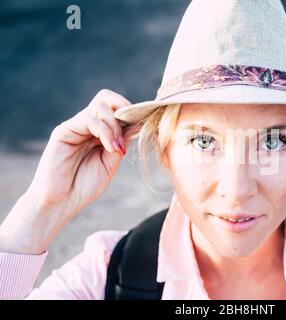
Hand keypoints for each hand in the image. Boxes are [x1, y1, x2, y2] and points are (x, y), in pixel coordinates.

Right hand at [0, 89, 140, 253]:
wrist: (60, 203)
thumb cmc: (85, 186)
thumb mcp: (111, 162)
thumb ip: (122, 142)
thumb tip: (139, 123)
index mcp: (99, 132)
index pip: (117, 108)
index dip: (132, 114)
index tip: (142, 129)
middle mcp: (87, 125)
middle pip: (107, 98)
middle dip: (124, 110)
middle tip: (129, 133)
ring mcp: (75, 126)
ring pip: (100, 106)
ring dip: (115, 125)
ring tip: (118, 148)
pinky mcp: (64, 131)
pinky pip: (90, 120)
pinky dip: (105, 131)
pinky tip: (111, 148)